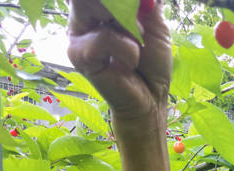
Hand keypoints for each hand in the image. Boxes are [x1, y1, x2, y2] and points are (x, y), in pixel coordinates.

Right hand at [67, 0, 170, 123]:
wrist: (151, 98)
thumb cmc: (151, 62)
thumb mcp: (156, 23)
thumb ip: (148, 2)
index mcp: (100, 5)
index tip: (147, 4)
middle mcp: (83, 14)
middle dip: (125, 4)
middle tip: (141, 26)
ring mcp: (77, 32)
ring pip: (94, 3)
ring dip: (128, 25)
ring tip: (137, 45)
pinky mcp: (78, 53)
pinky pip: (104, 38)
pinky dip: (127, 50)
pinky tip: (128, 64)